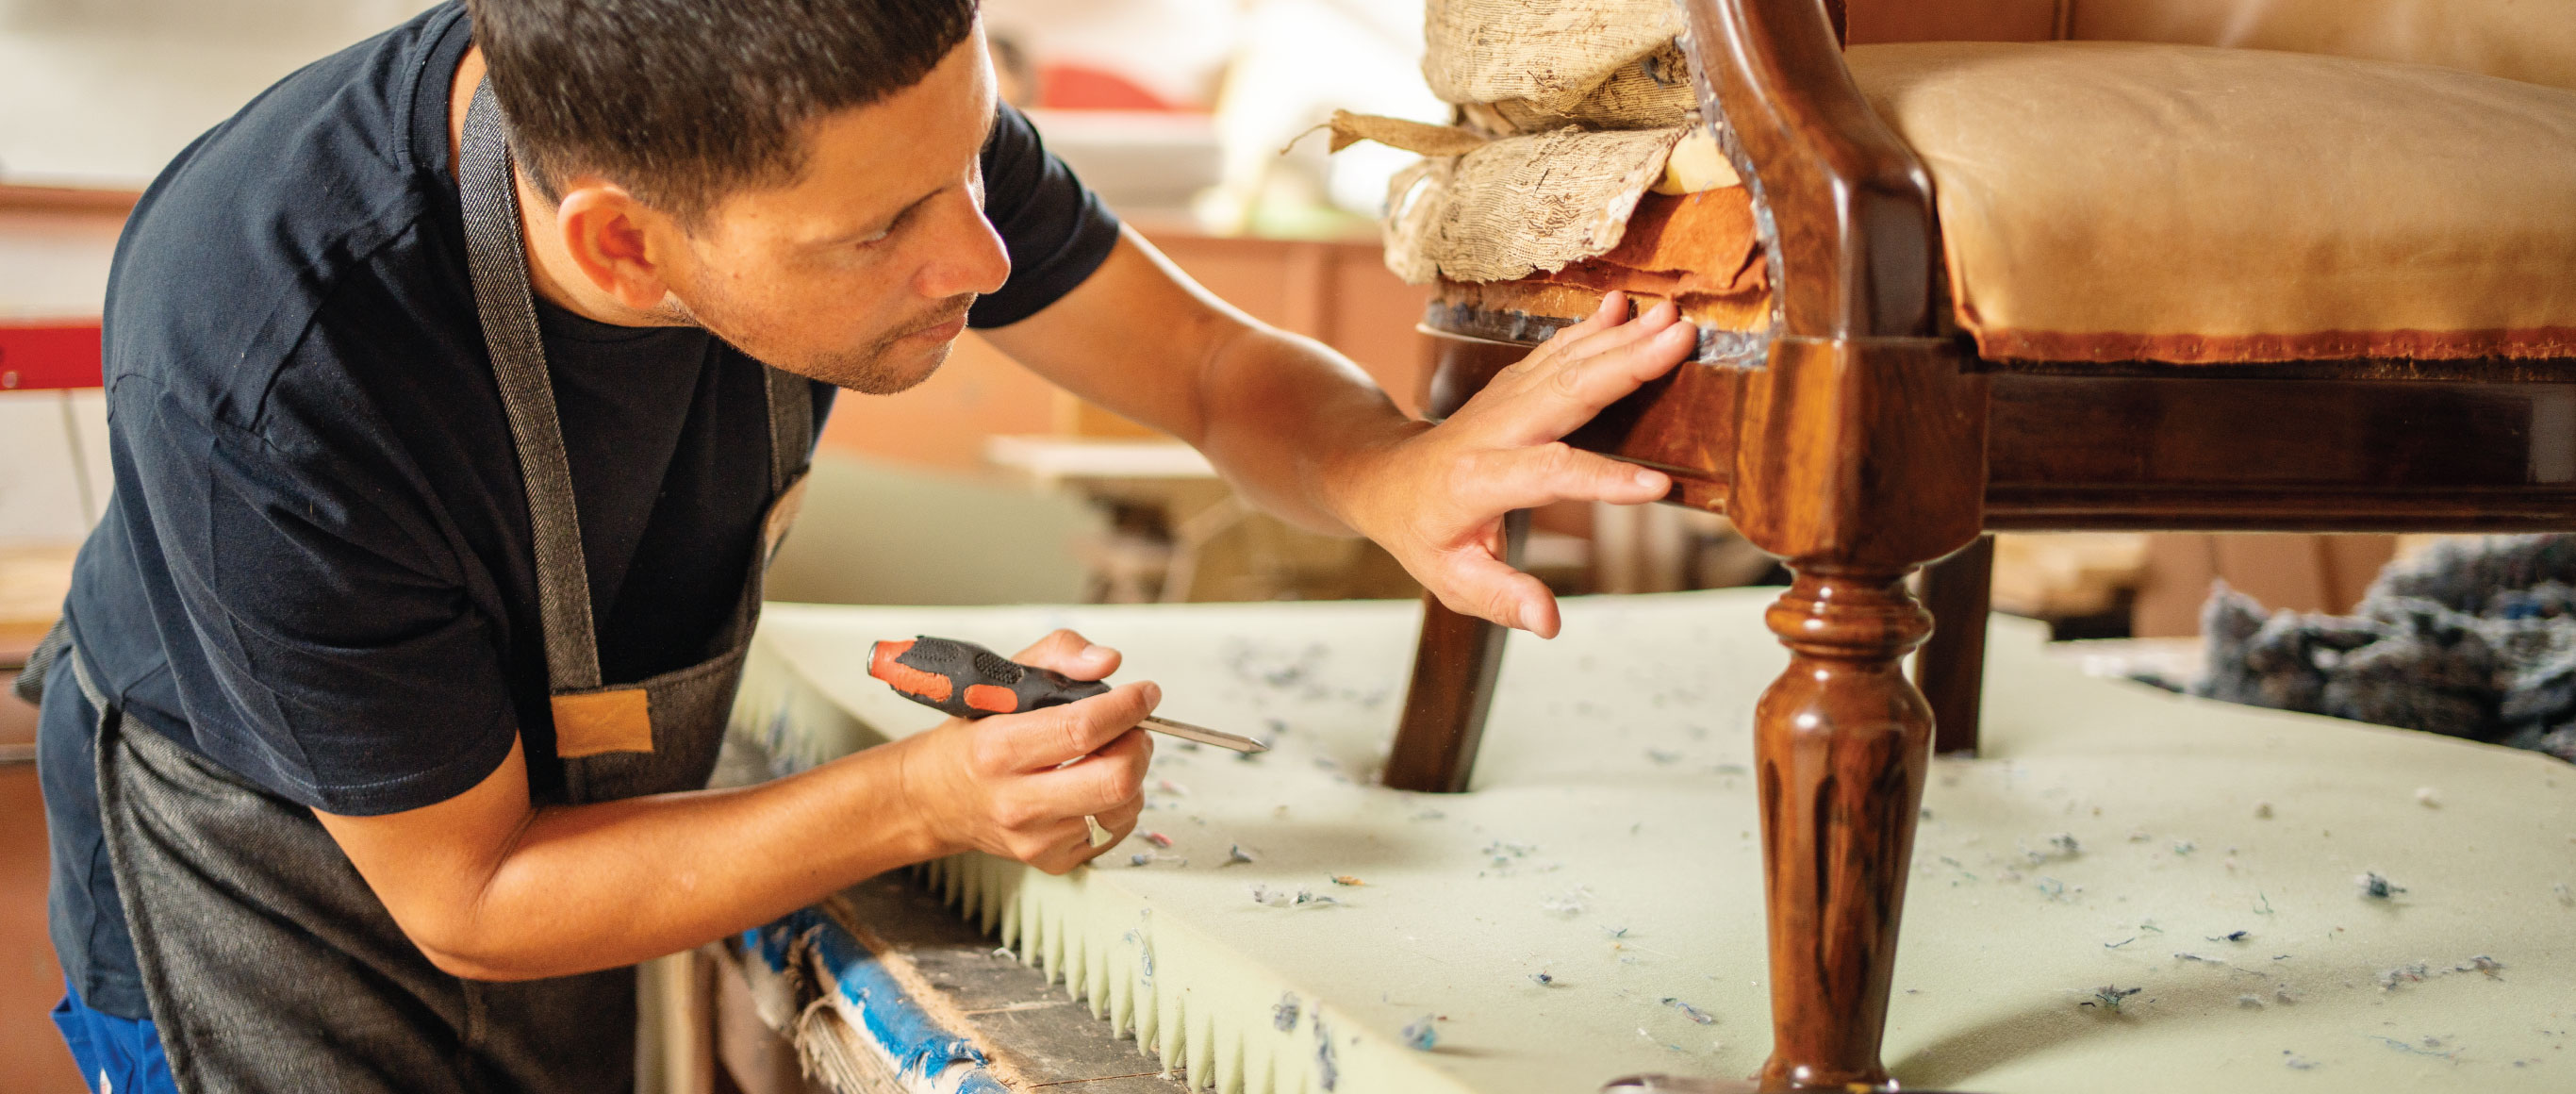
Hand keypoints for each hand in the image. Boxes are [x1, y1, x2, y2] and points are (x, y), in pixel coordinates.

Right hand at [893, 630, 1155, 873]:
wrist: (935, 799)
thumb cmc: (973, 736)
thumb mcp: (1002, 680)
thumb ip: (1057, 653)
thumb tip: (1107, 661)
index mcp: (998, 748)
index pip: (1082, 729)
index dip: (1126, 707)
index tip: (1145, 693)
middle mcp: (1016, 801)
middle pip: (1115, 780)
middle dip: (1138, 745)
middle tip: (1133, 728)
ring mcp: (1035, 839)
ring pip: (1123, 807)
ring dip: (1133, 774)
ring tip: (1110, 755)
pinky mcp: (1052, 862)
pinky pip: (1115, 831)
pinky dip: (1119, 804)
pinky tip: (1095, 785)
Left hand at [1343, 291, 1694, 636]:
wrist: (1385, 481)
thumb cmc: (1423, 535)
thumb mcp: (1451, 581)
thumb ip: (1501, 598)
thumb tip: (1548, 623)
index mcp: (1478, 481)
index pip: (1546, 474)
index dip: (1600, 481)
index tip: (1656, 487)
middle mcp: (1493, 430)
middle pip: (1565, 393)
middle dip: (1625, 365)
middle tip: (1679, 340)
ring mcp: (1503, 401)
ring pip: (1567, 364)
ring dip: (1621, 338)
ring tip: (1671, 317)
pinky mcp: (1513, 387)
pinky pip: (1556, 354)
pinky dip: (1591, 329)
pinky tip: (1623, 308)